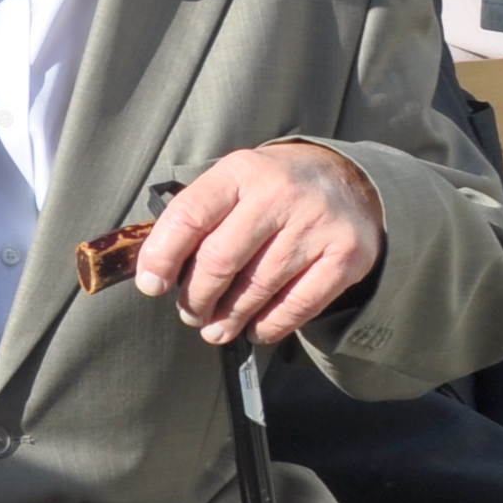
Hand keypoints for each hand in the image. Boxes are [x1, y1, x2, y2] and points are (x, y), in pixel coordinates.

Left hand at [127, 142, 381, 347]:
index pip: (189, 216)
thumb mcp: (234, 183)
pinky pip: (300, 303)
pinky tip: (256, 329)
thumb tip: (157, 274)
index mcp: (241, 172)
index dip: (162, 256)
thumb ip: (198, 218)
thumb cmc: (272, 190)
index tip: (151, 285)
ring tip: (215, 329)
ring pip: (258, 286)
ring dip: (230, 316)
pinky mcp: (348, 255)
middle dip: (197, 296)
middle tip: (190, 314)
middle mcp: (280, 194)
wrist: (350, 181)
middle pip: (221, 258)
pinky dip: (272, 324)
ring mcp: (317, 225)